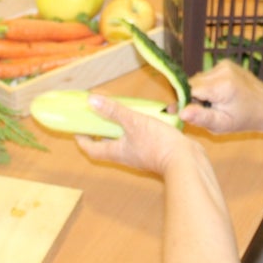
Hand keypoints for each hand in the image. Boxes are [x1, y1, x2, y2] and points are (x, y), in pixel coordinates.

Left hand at [76, 93, 199, 175]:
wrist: (186, 161)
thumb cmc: (158, 144)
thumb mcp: (133, 122)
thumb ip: (113, 111)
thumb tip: (91, 100)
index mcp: (116, 151)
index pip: (91, 149)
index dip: (82, 138)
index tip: (76, 127)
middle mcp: (126, 154)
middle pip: (107, 142)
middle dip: (101, 128)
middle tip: (99, 111)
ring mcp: (141, 153)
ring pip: (125, 138)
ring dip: (121, 125)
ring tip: (121, 108)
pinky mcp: (155, 149)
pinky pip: (140, 137)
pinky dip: (138, 126)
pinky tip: (145, 114)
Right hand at [177, 61, 262, 134]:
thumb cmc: (244, 119)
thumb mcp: (222, 125)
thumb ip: (201, 118)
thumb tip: (180, 112)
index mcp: (222, 86)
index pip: (189, 89)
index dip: (184, 101)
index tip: (183, 113)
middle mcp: (222, 70)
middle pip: (193, 82)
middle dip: (193, 97)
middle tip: (206, 111)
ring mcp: (224, 64)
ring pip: (199, 78)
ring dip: (201, 91)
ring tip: (215, 104)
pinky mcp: (225, 63)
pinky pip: (207, 75)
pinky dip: (208, 86)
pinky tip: (220, 95)